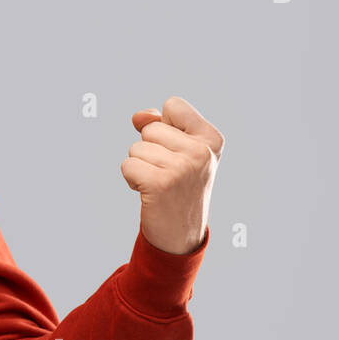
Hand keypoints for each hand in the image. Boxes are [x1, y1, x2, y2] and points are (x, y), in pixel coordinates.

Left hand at [120, 96, 223, 254]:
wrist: (181, 234)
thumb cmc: (178, 187)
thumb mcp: (179, 151)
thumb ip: (160, 125)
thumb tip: (138, 116)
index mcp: (211, 139)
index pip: (173, 105)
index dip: (164, 124)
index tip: (175, 149)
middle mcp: (202, 151)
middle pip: (150, 129)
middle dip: (149, 150)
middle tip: (166, 174)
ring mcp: (183, 167)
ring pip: (136, 148)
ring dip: (140, 166)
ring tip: (159, 184)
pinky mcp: (161, 183)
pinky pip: (127, 165)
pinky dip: (131, 179)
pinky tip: (149, 193)